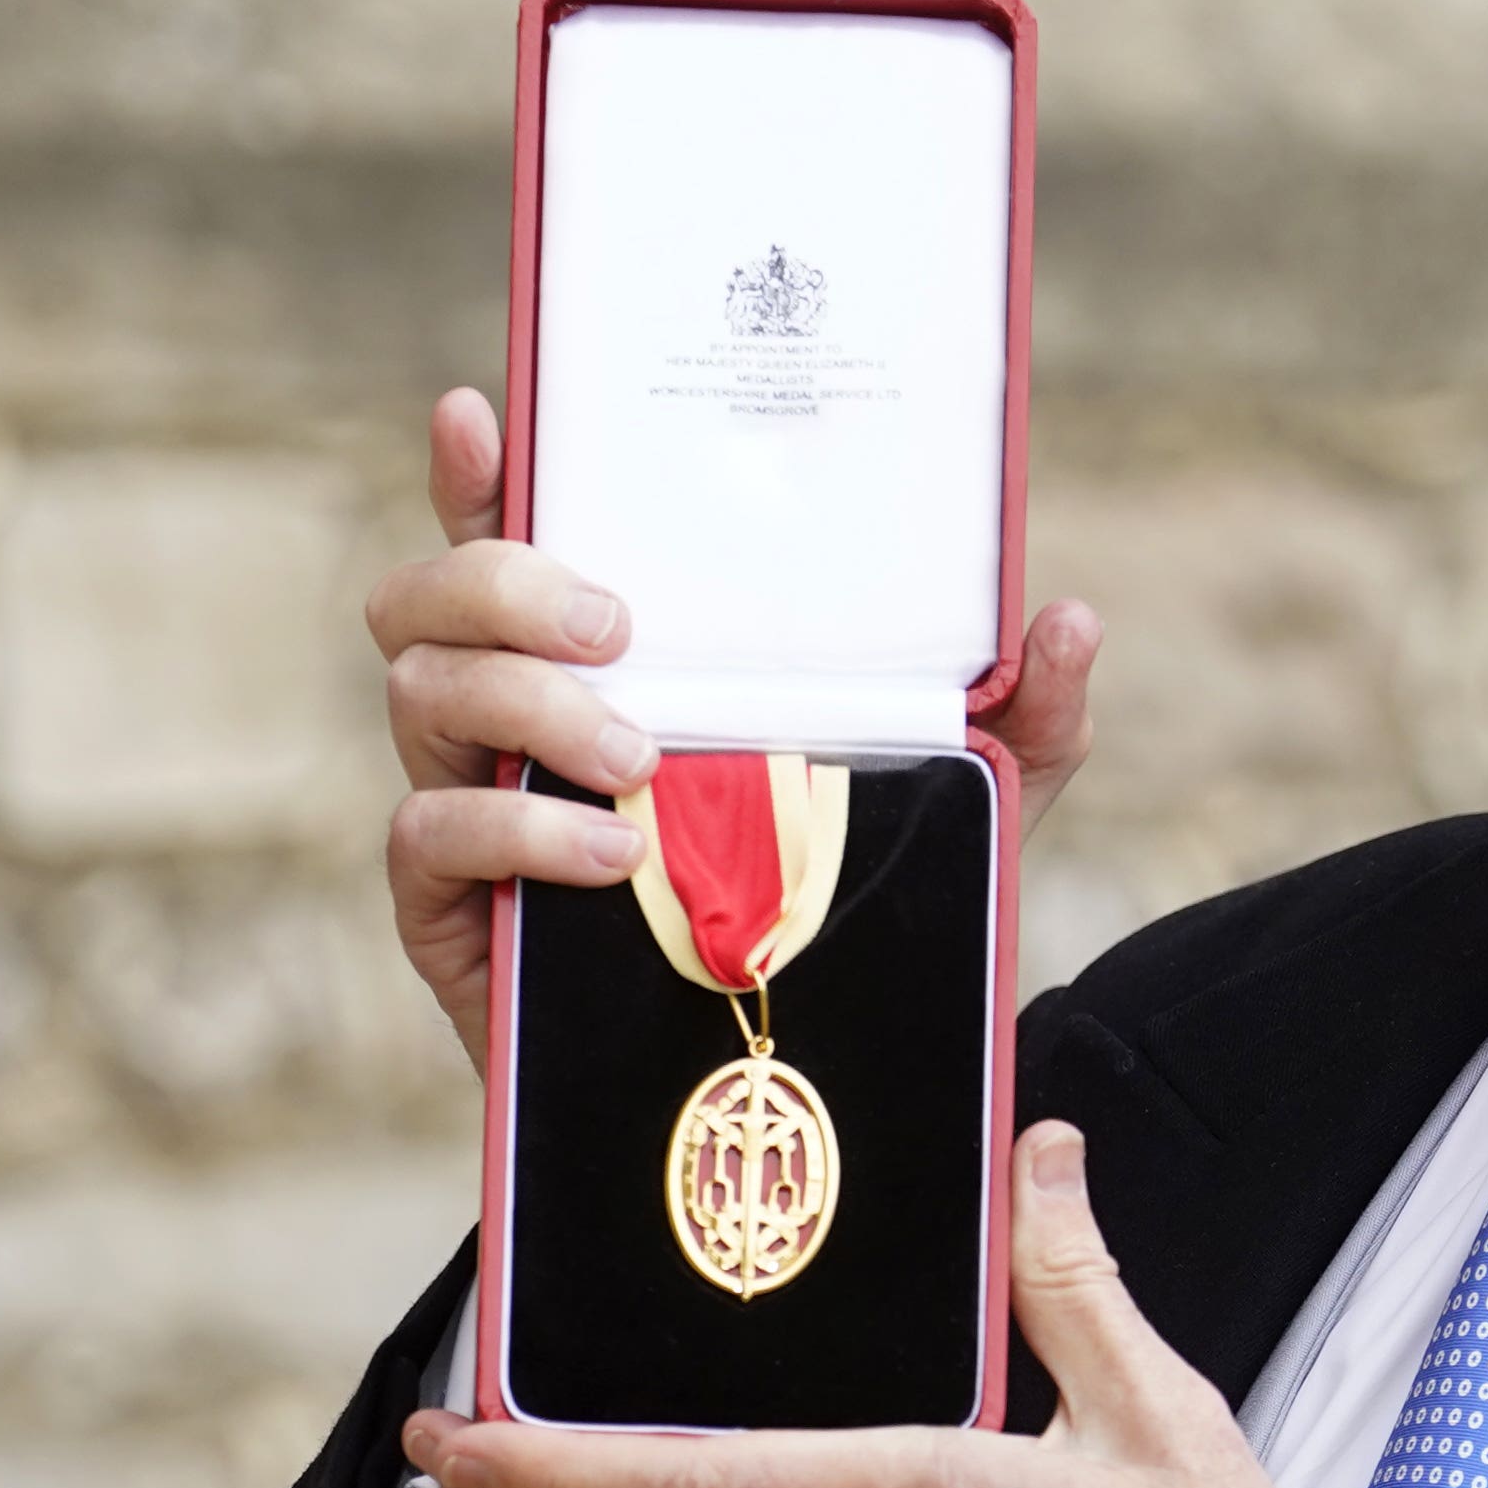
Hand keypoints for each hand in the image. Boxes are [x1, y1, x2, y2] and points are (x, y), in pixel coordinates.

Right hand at [370, 384, 1105, 1070]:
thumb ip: (1021, 712)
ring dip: (526, 704)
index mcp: (605, 657)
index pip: (508, 538)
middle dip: (501, 586)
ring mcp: (470, 805)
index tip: (482, 415)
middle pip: (427, 600)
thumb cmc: (852, 899)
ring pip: (419, 695)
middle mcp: (513, 715)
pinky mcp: (454, 912)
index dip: (477, 476)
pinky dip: (518, 828)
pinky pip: (429, 834)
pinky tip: (613, 855)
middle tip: (620, 628)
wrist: (806, 1073)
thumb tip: (1067, 619)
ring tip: (642, 759)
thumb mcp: (962, 801)